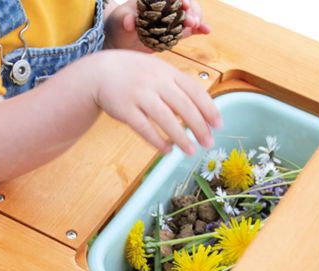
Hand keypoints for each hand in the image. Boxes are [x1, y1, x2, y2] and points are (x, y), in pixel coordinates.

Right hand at [87, 50, 219, 153]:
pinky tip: (167, 150)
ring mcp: (140, 95)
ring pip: (165, 118)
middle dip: (198, 126)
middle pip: (183, 106)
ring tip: (190, 151)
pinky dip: (157, 140)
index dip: (209, 108)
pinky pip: (144, 127)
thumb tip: (196, 109)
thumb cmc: (133, 75)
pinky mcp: (125, 109)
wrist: (100, 72)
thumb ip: (175, 87)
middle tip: (208, 143)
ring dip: (180, 136)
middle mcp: (156, 82)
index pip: (195, 91)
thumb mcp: (157, 72)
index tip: (218, 125)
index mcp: (168, 72)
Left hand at [105, 0, 210, 51]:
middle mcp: (168, 5)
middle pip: (186, 3)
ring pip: (190, 14)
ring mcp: (173, 18)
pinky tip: (206, 31)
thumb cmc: (118, 25)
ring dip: (196, 19)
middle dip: (191, 10)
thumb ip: (125, 20)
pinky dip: (199, 28)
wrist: (120, 40)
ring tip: (196, 26)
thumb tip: (129, 22)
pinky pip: (190, 29)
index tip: (183, 5)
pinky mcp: (175, 31)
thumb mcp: (119, 21)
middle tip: (191, 21)